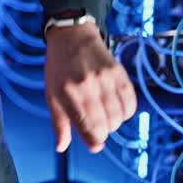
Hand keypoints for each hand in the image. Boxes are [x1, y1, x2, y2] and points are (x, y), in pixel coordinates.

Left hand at [44, 21, 136, 153]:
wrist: (72, 36)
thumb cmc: (59, 67)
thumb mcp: (52, 94)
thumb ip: (59, 123)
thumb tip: (62, 148)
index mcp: (68, 92)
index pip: (87, 127)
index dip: (94, 142)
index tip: (95, 144)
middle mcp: (87, 85)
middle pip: (106, 125)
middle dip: (102, 132)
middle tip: (96, 125)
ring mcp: (105, 78)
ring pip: (119, 116)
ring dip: (114, 123)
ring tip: (105, 115)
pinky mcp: (119, 72)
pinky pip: (131, 102)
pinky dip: (126, 111)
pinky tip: (117, 107)